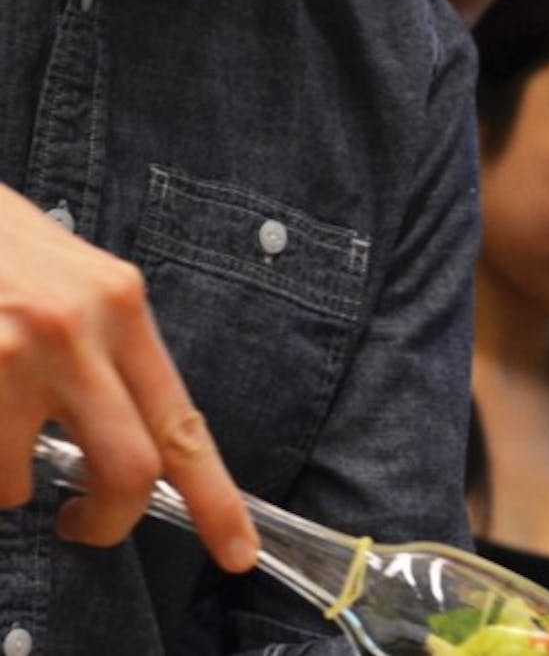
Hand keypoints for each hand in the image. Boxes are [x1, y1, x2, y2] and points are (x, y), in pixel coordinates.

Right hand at [0, 184, 256, 570]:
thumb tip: (122, 436)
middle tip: (81, 522)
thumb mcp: (68, 281)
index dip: (216, 500)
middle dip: (105, 520)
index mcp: (120, 305)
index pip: (182, 423)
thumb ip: (103, 352)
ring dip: (2, 476)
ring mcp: (11, 355)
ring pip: (19, 484)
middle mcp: (76, 330)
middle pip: (128, 471)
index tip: (238, 553)